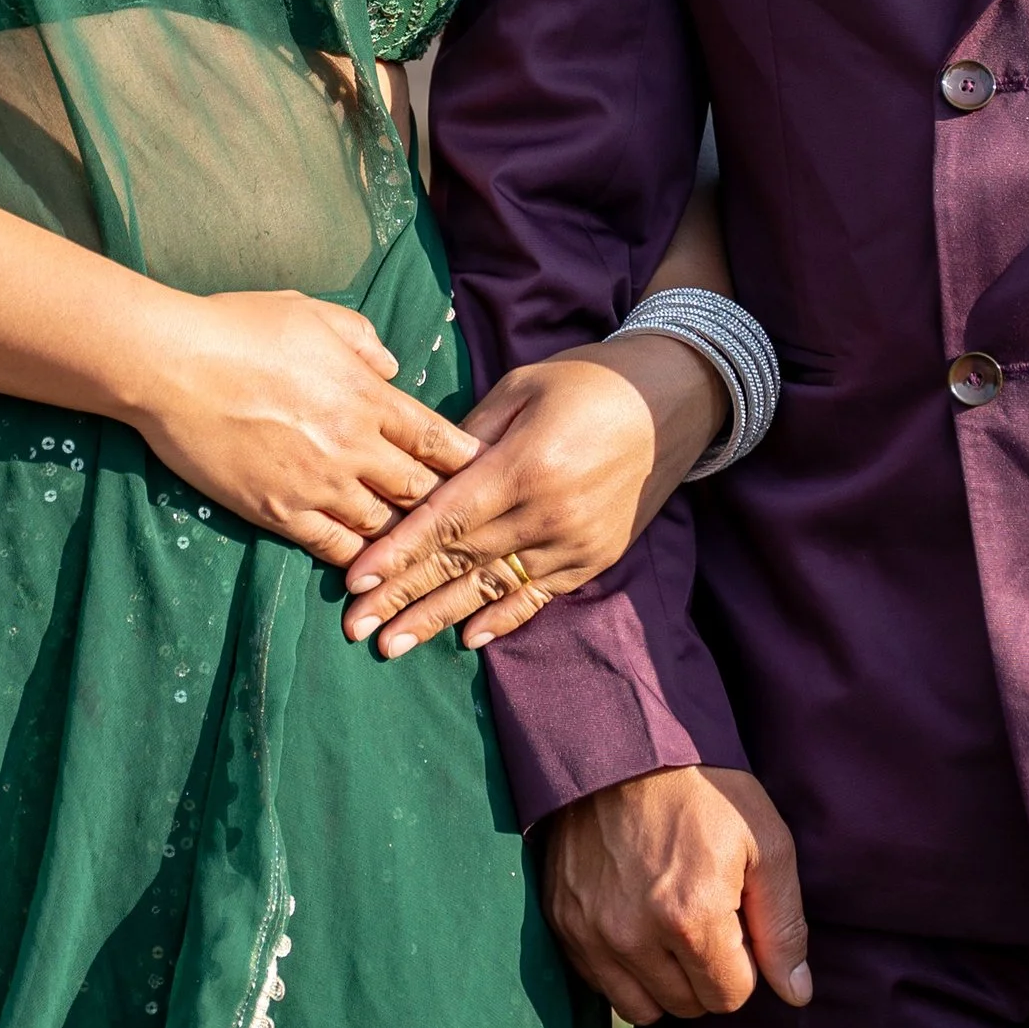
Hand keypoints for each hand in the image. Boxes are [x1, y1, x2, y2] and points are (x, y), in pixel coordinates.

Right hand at [124, 289, 479, 567]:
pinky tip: (367, 568)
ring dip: (402, 538)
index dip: (466, 461)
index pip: (437, 438)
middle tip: (460, 523)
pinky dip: (356, 559)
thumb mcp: (313, 313)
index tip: (484, 473)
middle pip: (420, 490)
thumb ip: (363, 340)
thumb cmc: (239, 327)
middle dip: (443, 507)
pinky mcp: (279, 512)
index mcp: (367, 395)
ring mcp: (317, 483)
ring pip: (382, 526)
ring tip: (418, 553)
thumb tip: (390, 367)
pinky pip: (332, 547)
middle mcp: (353, 445)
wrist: (172, 364)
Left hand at [338, 335, 725, 654]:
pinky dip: (503, 618)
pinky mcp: (596, 556)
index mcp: (523, 465)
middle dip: (403, 597)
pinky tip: (468, 639)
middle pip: (461, 562)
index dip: (397, 554)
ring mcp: (574, 541)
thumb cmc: (588, 382)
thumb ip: (469, 433)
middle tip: (357, 628)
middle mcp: (547, 512)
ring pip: (493, 586)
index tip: (356, 581)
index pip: (445, 520)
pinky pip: (539, 594)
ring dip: (440, 618)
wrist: (672, 401)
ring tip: (395, 645)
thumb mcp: (522, 387)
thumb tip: (425, 471)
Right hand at [543, 764, 810, 1023]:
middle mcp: (634, 937)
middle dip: (706, 973)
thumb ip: (784, 925)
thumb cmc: (704, 791)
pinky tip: (637, 923)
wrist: (622, 746)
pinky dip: (624, 970)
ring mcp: (591, 932)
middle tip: (705, 915)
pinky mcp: (563, 922)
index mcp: (690, 918)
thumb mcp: (765, 843)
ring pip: (642, 1007)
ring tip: (671, 927)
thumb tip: (797, 995)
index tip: (736, 920)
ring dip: (665, 981)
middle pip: (688, 1005)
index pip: (730, 996)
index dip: (742, 963)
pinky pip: (600, 984)